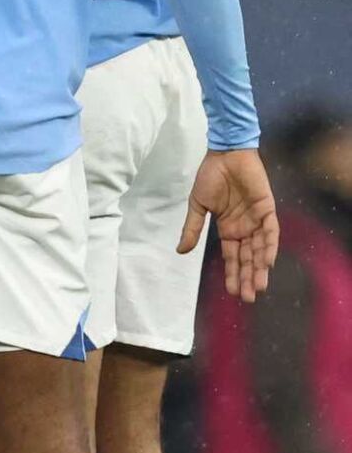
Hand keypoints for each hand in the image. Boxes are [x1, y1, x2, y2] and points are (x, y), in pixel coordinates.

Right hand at [181, 147, 278, 303]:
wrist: (224, 154)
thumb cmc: (210, 177)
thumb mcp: (197, 206)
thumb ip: (192, 229)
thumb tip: (180, 251)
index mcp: (228, 229)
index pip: (233, 257)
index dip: (233, 274)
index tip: (232, 292)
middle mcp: (245, 228)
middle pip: (248, 258)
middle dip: (248, 277)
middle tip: (248, 298)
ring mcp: (257, 219)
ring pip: (261, 249)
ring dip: (261, 268)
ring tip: (259, 286)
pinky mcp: (267, 209)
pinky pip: (271, 231)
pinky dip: (270, 246)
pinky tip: (267, 261)